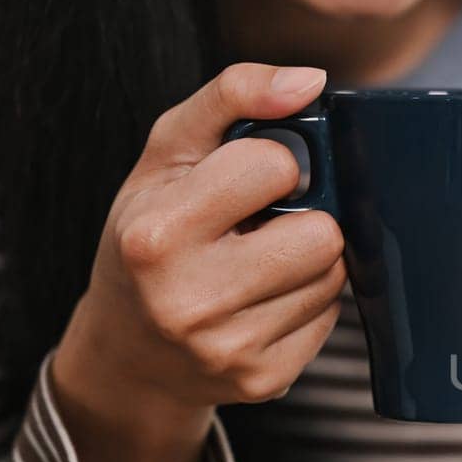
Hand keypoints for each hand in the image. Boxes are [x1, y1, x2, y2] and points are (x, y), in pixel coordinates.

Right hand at [53, 62, 345, 443]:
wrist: (127, 352)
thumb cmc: (148, 235)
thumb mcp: (166, 155)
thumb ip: (232, 97)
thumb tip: (312, 81)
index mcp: (156, 235)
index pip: (276, 168)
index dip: (272, 165)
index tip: (244, 180)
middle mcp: (190, 301)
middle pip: (322, 233)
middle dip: (301, 219)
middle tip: (259, 227)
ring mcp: (230, 349)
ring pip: (333, 277)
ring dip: (308, 261)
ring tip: (257, 263)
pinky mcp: (265, 380)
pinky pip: (332, 320)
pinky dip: (306, 303)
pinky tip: (263, 301)